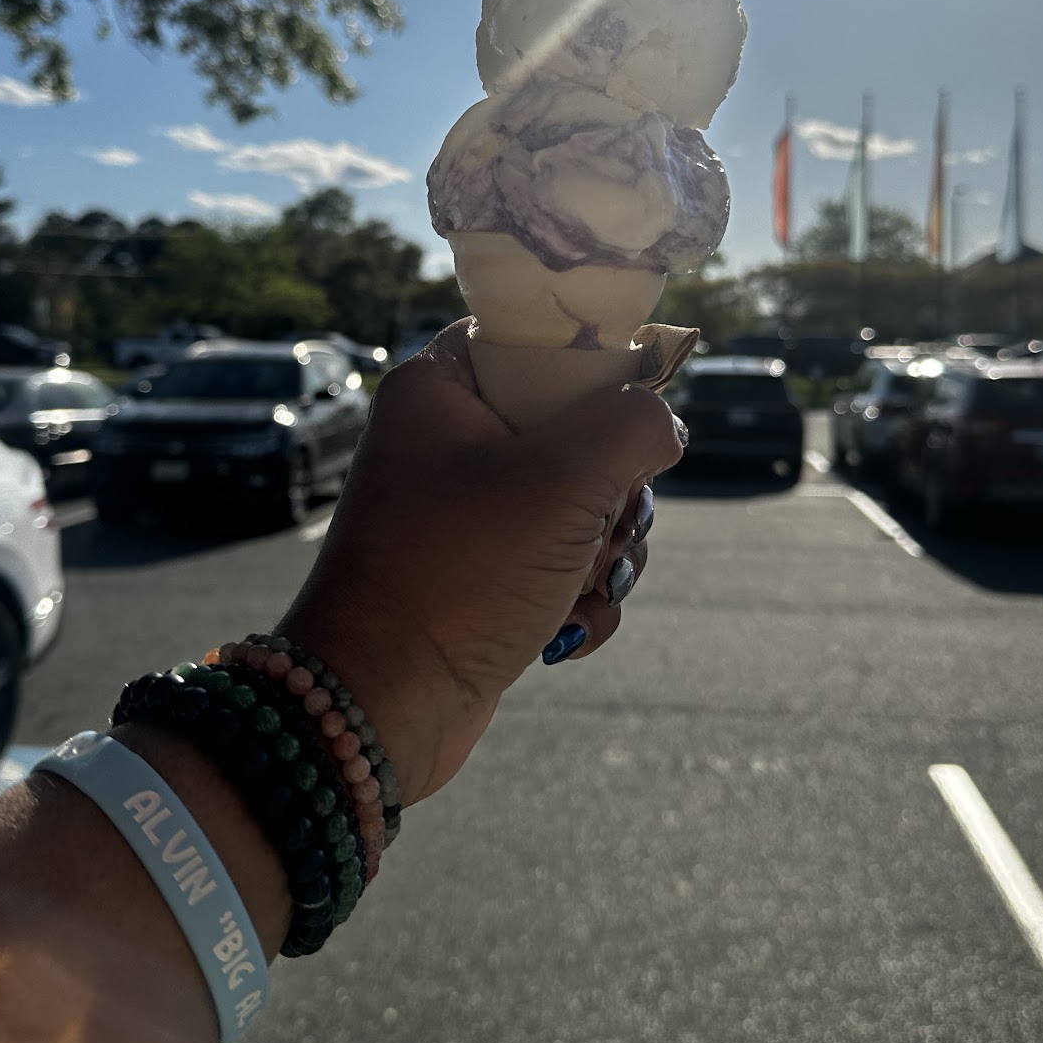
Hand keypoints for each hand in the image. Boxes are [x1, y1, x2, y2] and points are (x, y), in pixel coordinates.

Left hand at [279, 321, 682, 806]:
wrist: (380, 706)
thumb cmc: (458, 575)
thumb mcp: (564, 481)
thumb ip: (633, 426)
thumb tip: (663, 426)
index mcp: (441, 389)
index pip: (534, 336)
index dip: (595, 364)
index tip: (628, 410)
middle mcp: (449, 443)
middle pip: (577, 428)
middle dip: (615, 490)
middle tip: (603, 523)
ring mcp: (468, 515)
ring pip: (585, 504)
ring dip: (607, 553)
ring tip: (582, 588)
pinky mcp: (485, 578)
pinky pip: (566, 566)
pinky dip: (580, 599)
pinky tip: (565, 633)